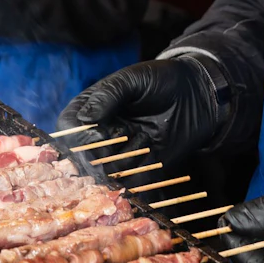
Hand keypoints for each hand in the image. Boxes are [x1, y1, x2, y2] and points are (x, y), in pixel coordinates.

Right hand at [57, 58, 224, 173]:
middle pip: (83, 159)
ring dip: (125, 158)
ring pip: (106, 173)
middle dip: (104, 151)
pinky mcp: (138, 169)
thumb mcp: (131, 80)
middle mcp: (98, 136)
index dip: (79, 138)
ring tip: (143, 135)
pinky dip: (140, 168)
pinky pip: (130, 182)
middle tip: (126, 132)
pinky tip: (151, 147)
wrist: (196, 95)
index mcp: (88, 110)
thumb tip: (85, 119)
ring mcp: (118, 154)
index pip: (67, 132)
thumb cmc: (160, 81)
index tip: (100, 134)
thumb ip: (107, 96)